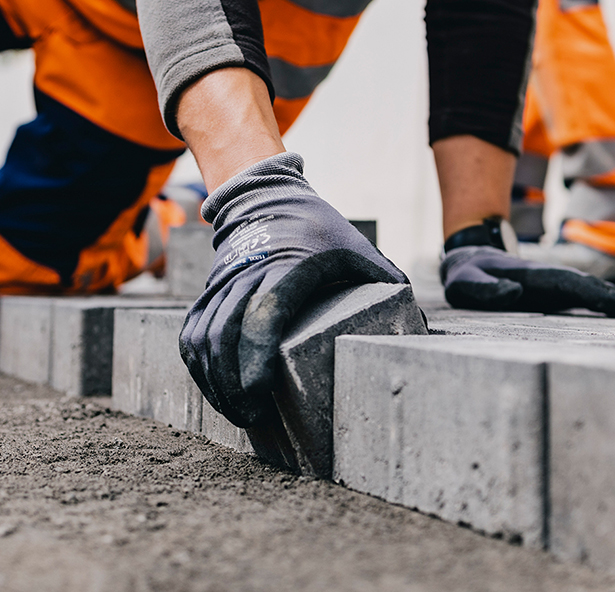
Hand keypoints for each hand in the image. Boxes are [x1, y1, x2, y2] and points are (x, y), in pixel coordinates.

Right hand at [179, 153, 406, 426]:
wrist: (266, 197)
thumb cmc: (320, 231)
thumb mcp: (357, 249)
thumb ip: (383, 283)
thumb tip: (423, 329)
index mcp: (288, 266)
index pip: (264, 314)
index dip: (255, 358)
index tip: (260, 393)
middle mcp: (248, 275)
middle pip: (226, 335)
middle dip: (232, 384)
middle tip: (253, 416)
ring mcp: (223, 284)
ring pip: (202, 338)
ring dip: (214, 381)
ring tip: (239, 412)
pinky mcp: (209, 292)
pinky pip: (191, 333)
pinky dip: (197, 367)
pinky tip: (215, 391)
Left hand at [440, 218, 614, 317]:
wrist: (468, 258)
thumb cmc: (466, 274)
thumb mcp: (464, 282)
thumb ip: (485, 289)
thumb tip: (515, 293)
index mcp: (532, 276)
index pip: (570, 285)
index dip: (597, 294)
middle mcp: (547, 278)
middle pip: (587, 286)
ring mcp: (551, 286)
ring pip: (587, 291)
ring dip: (613, 301)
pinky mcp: (550, 294)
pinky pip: (580, 298)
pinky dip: (601, 303)